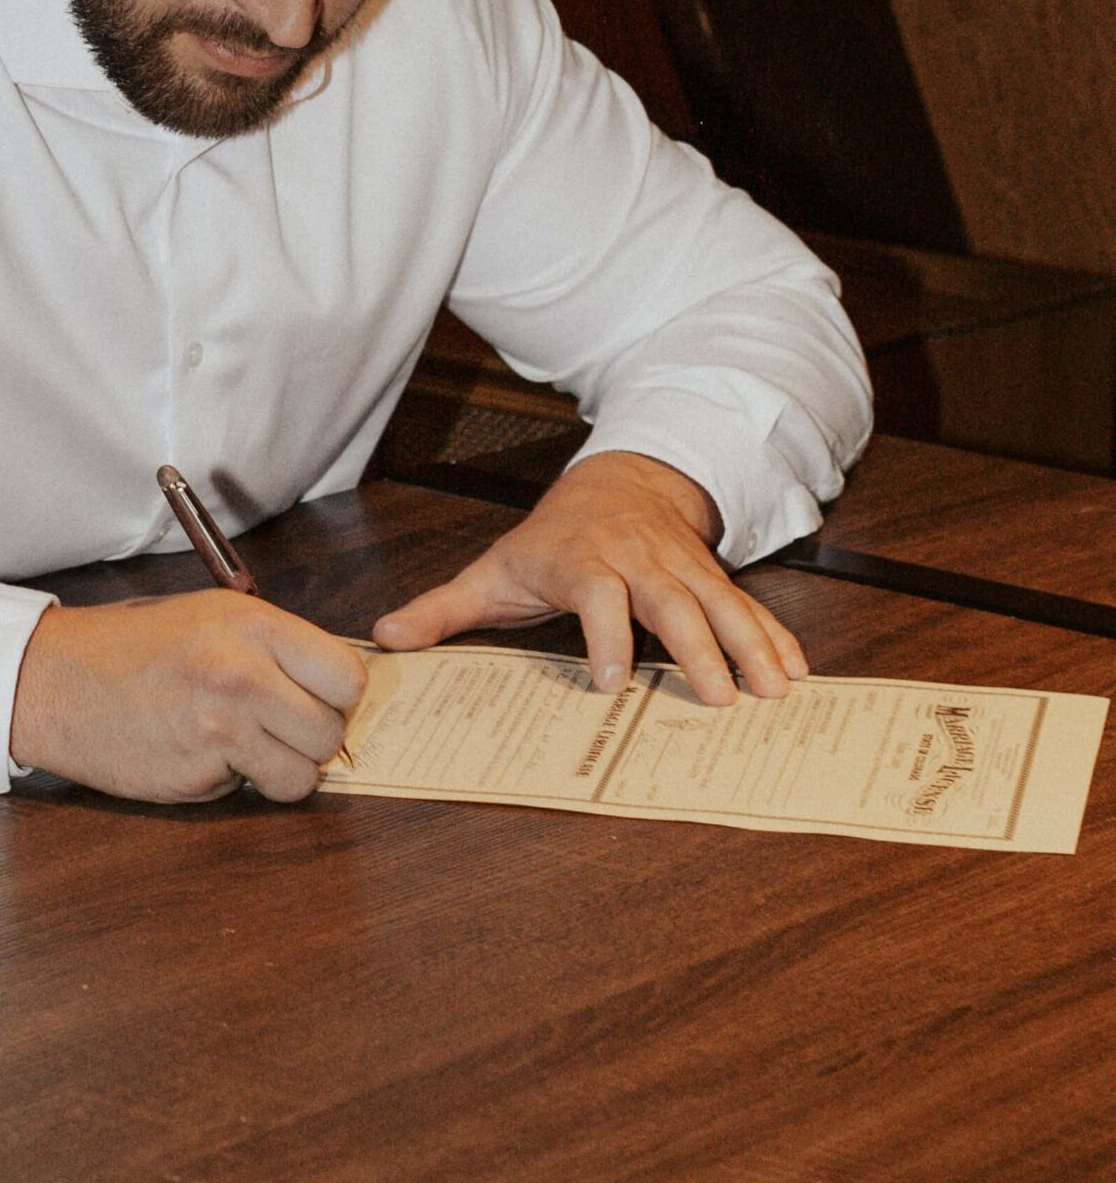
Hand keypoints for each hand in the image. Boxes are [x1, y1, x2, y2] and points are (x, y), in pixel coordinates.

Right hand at [10, 591, 366, 802]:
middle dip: (308, 739)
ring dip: (278, 770)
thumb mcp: (206, 618)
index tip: (312, 698)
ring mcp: (222, 727)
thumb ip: (269, 647)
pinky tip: (199, 753)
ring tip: (240, 745)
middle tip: (271, 726)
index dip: (335, 695)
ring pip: (302, 776)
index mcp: (250, 624)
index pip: (348, 676)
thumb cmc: (128, 646)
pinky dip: (235, 782)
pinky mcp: (199, 773)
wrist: (53, 679)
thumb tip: (329, 686)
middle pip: (331, 732)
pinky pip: (251, 791)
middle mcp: (243, 672)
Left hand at [371, 452, 806, 705]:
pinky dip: (776, 636)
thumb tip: (383, 639)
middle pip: (670, 602)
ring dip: (751, 646)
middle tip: (719, 698)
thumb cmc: (548, 541)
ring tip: (776, 691)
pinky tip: (799, 672)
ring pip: (720, 603)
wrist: (615, 484)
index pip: (595, 595)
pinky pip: (748, 605)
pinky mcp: (712, 574)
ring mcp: (681, 566)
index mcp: (581, 562)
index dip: (604, 635)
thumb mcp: (493, 570)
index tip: (613, 682)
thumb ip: (441, 609)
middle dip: (696, 647)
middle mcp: (637, 561)